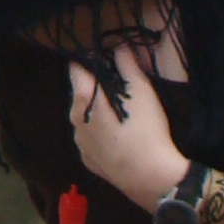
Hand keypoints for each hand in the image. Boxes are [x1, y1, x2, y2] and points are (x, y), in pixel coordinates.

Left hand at [66, 45, 183, 204]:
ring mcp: (79, 142)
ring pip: (84, 117)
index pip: (76, 68)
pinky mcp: (88, 161)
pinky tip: (117, 136)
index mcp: (82, 98)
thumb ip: (127, 64)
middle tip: (118, 85)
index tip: (103, 56)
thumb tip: (118, 46)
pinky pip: (90, 139)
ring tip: (120, 113)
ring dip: (96, 110)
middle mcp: (73, 119)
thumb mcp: (141, 90)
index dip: (89, 59)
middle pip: (80, 93)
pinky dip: (99, 133)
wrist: (149, 177)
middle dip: (94, 85)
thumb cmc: (144, 128)